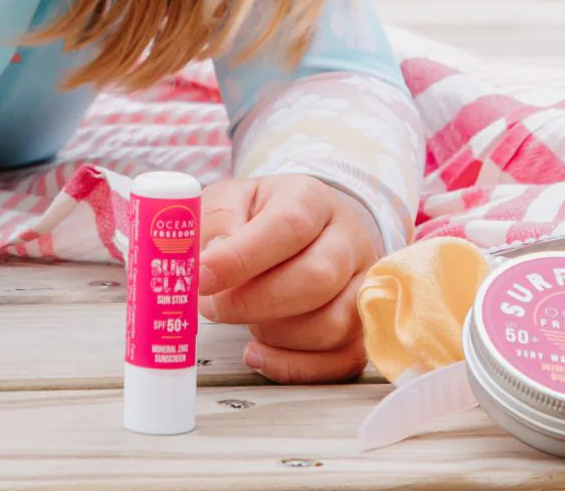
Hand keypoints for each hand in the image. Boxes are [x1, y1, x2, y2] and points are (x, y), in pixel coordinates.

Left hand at [198, 175, 383, 383]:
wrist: (297, 227)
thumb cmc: (258, 216)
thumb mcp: (230, 201)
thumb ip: (216, 224)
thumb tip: (209, 264)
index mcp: (311, 199)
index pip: (288, 225)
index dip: (243, 257)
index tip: (203, 277)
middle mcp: (347, 239)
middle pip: (317, 279)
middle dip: (255, 302)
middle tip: (213, 306)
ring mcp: (361, 285)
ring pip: (332, 324)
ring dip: (275, 335)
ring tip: (243, 320)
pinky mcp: (361, 326)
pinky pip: (340, 361)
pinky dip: (293, 366)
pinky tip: (257, 353)